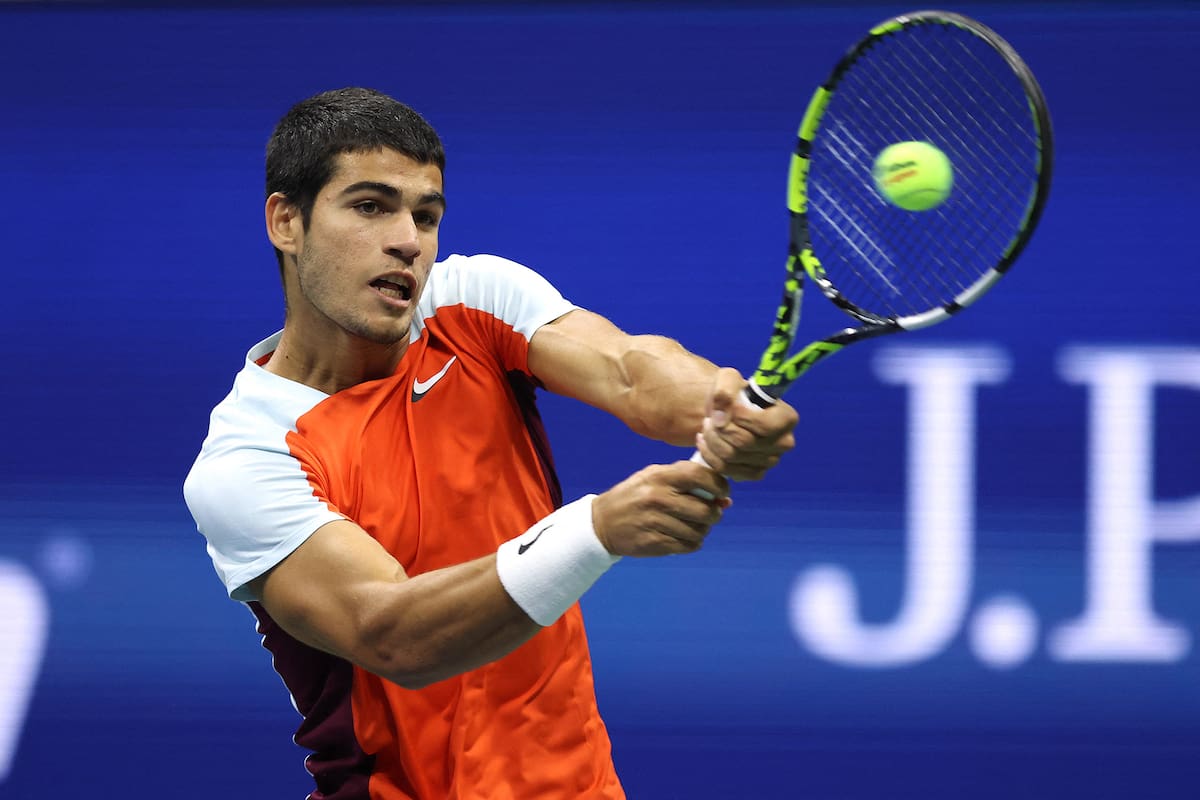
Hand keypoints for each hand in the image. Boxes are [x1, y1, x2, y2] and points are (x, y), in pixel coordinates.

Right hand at [591, 461, 730, 556]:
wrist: (602, 523)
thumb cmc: (635, 496)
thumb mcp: (654, 478)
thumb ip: (687, 481)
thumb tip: (725, 499)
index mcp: (660, 476)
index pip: (701, 476)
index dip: (719, 485)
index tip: (723, 492)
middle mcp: (658, 498)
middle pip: (706, 510)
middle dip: (715, 514)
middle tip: (711, 514)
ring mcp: (655, 522)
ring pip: (699, 531)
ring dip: (702, 530)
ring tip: (693, 526)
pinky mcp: (654, 543)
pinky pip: (688, 546)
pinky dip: (692, 543)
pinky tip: (683, 537)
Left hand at [694, 368, 797, 480]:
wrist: (729, 412)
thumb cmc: (734, 394)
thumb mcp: (728, 379)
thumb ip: (724, 391)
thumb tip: (720, 419)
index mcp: (787, 418)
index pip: (762, 425)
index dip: (737, 417)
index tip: (723, 406)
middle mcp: (784, 443)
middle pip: (744, 443)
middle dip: (719, 430)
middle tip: (709, 419)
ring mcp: (771, 461)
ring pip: (732, 457)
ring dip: (711, 441)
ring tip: (706, 427)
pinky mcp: (755, 473)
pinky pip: (727, 471)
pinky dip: (710, 456)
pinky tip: (705, 441)